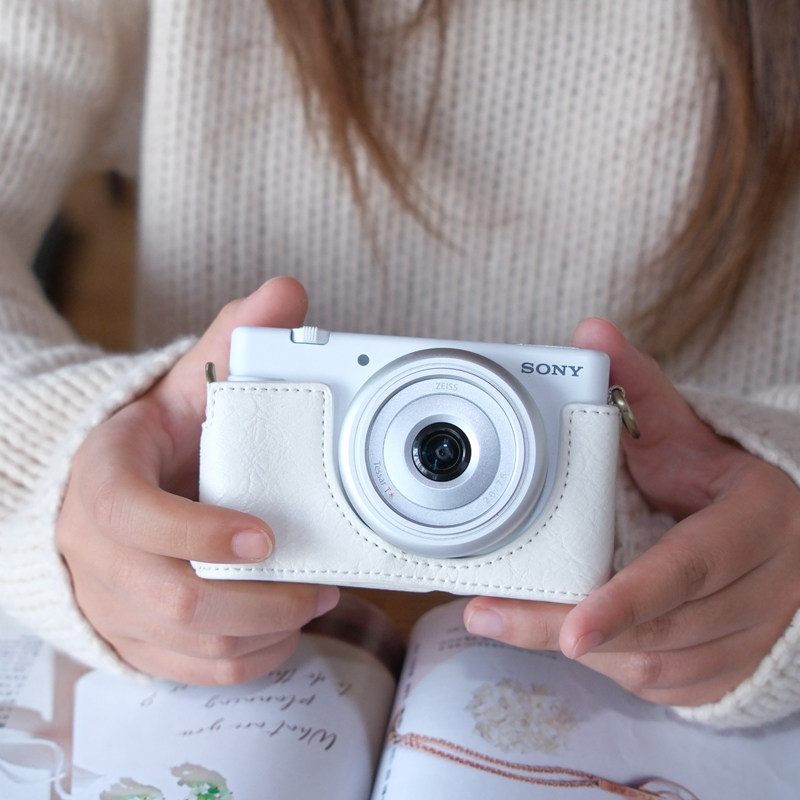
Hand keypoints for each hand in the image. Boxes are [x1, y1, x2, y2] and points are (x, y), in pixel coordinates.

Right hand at [56, 277, 339, 684]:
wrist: (105, 486)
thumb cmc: (154, 435)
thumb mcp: (187, 381)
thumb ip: (234, 336)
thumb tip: (287, 292)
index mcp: (104, 477)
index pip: (132, 515)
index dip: (198, 530)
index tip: (264, 533)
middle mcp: (97, 548)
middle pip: (171, 597)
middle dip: (259, 598)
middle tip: (317, 583)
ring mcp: (112, 599)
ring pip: (189, 642)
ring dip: (264, 631)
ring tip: (314, 602)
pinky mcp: (133, 636)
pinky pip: (189, 668)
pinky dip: (245, 660)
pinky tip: (281, 634)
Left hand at [464, 318, 799, 706]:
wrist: (781, 533)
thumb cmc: (719, 479)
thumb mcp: (684, 431)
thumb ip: (637, 386)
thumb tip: (592, 332)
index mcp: (757, 522)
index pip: (690, 567)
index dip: (630, 598)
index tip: (573, 625)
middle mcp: (763, 588)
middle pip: (659, 628)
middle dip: (566, 627)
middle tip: (491, 616)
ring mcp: (751, 639)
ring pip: (654, 665)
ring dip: (580, 646)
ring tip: (510, 619)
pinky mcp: (729, 673)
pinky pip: (662, 686)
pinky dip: (608, 663)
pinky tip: (569, 634)